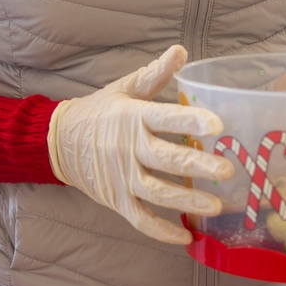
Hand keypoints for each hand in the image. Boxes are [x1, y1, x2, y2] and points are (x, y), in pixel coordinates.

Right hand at [47, 45, 233, 244]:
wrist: (59, 142)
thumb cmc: (100, 112)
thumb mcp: (125, 88)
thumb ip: (155, 74)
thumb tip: (181, 50)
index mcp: (133, 117)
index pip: (165, 117)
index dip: (191, 120)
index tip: (218, 125)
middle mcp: (128, 148)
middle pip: (165, 158)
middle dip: (197, 165)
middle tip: (227, 170)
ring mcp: (122, 177)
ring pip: (156, 192)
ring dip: (186, 200)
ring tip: (216, 205)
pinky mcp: (117, 200)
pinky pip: (140, 219)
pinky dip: (162, 230)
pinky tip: (187, 235)